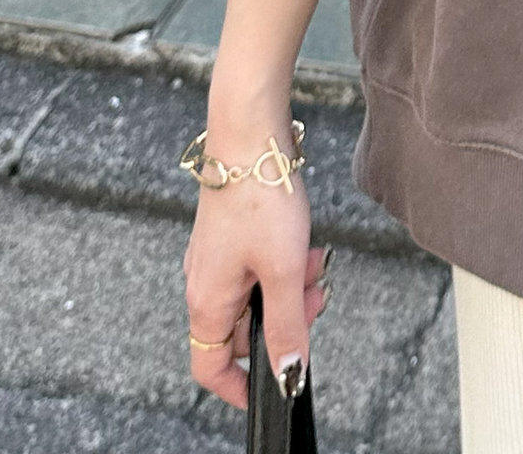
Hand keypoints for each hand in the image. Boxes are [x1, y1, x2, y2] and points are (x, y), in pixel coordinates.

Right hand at [182, 119, 330, 409]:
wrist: (250, 135)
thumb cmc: (259, 198)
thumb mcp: (283, 270)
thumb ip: (286, 324)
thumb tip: (288, 373)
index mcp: (207, 302)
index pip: (211, 367)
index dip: (240, 387)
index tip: (274, 387)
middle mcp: (205, 282)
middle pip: (244, 329)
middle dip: (286, 320)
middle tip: (318, 296)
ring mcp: (217, 257)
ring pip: (258, 293)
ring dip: (292, 287)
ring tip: (318, 263)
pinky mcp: (232, 233)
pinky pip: (260, 265)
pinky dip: (286, 262)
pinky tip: (308, 243)